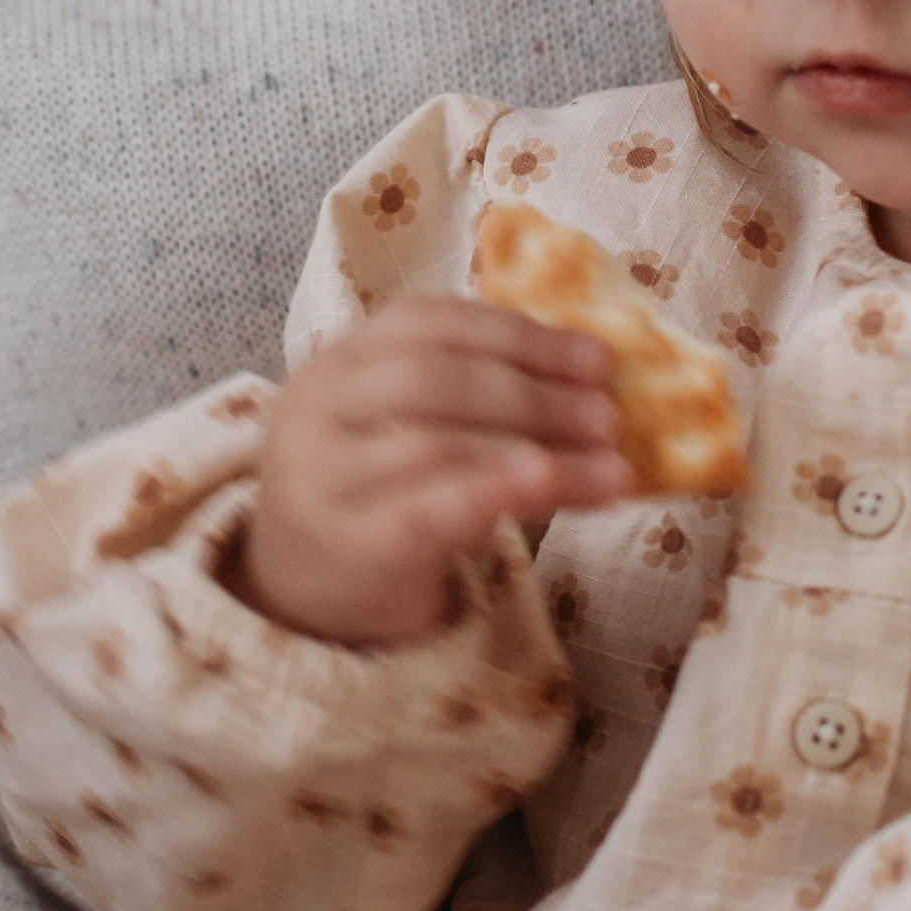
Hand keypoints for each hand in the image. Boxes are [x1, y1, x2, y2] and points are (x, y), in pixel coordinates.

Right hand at [239, 300, 628, 643]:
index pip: (428, 322)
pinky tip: (550, 484)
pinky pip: (426, 509)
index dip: (518, 334)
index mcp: (341, 358)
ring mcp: (324, 477)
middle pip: (433, 378)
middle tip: (608, 417)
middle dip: (533, 392)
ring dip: (538, 448)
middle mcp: (320, 406)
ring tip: (610, 466)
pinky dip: (494, 490)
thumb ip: (472, 393)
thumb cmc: (375, 493)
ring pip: (437, 443)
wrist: (299, 588)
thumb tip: (591, 378)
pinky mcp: (347, 544)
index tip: (596, 357)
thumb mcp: (404, 423)